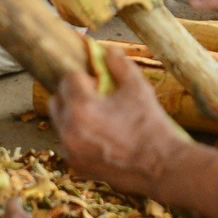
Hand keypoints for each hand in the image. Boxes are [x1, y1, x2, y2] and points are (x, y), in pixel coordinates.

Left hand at [49, 47, 185, 195]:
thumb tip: (109, 51)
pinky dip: (79, 137)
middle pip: (57, 100)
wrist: (160, 166)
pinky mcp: (76, 166)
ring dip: (74, 116)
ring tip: (101, 119)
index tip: (99, 83)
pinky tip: (102, 138)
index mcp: (82, 106)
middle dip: (73, 95)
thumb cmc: (150, 124)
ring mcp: (70, 150)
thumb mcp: (138, 88)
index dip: (84, 77)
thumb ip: (119, 65)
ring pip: (61, 123)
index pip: (68, 79)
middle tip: (97, 99)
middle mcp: (69, 129)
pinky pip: (69, 144)